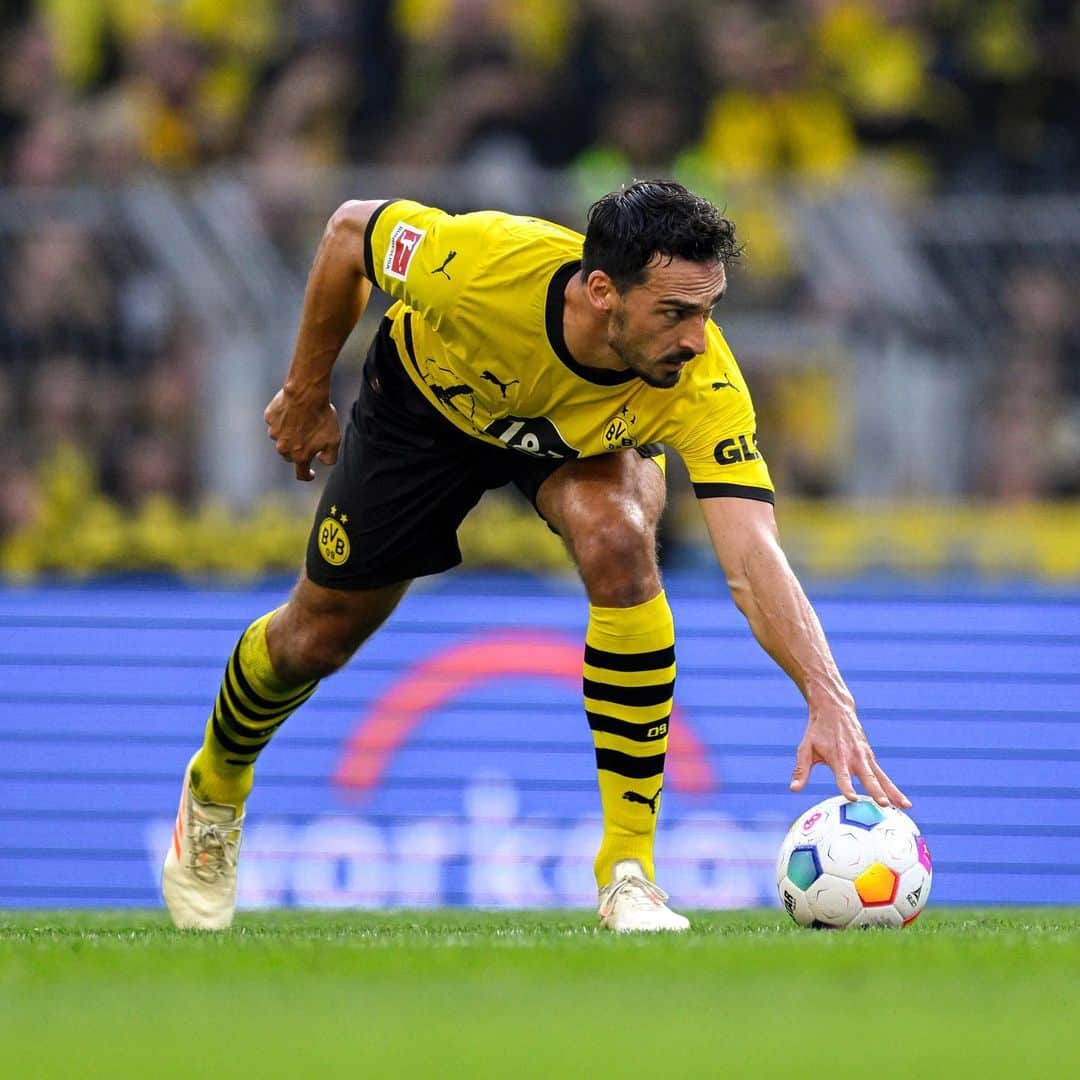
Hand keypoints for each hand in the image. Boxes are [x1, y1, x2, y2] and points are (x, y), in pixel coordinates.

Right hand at [263, 386, 339, 480]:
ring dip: (289, 434)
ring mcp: (274, 433)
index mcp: (300, 456)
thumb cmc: (322, 418)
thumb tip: (321, 461)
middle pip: (290, 456)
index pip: (301, 474)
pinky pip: (276, 422)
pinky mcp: (269, 418)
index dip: (307, 475)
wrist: (306, 394)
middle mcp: (284, 448)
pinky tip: (293, 410)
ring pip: (281, 438)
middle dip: (298, 450)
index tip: (311, 473)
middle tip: (308, 438)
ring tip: (302, 420)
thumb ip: (329, 457)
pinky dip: (283, 419)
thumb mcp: (334, 441)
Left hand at [790, 702, 909, 808]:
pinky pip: (883, 775)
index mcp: (837, 756)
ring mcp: (865, 757)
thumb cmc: (817, 731)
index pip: (842, 775)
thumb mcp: (805, 748)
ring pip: (882, 777)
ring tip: (905, 807)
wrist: (835, 708)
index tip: (852, 798)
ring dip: (894, 792)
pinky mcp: (871, 757)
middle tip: (885, 805)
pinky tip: (903, 803)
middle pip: (868, 777)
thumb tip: (793, 789)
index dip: (847, 786)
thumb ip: (801, 770)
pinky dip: (893, 788)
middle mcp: (854, 757)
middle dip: (876, 791)